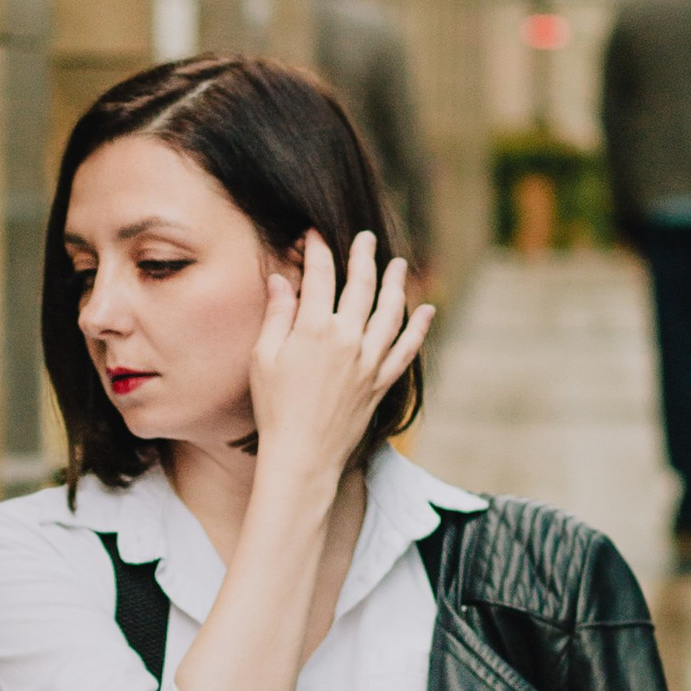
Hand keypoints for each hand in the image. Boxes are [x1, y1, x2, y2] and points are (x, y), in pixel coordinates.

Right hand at [247, 230, 434, 495]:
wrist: (302, 456)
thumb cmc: (274, 409)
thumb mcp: (263, 358)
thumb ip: (277, 315)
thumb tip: (280, 280)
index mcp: (314, 329)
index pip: (320, 275)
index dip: (317, 249)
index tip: (314, 234)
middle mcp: (348, 339)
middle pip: (361, 285)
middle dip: (362, 256)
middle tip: (365, 238)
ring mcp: (370, 361)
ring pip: (390, 311)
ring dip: (396, 284)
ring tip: (398, 264)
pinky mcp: (381, 382)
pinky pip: (406, 350)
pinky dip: (419, 329)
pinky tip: (427, 312)